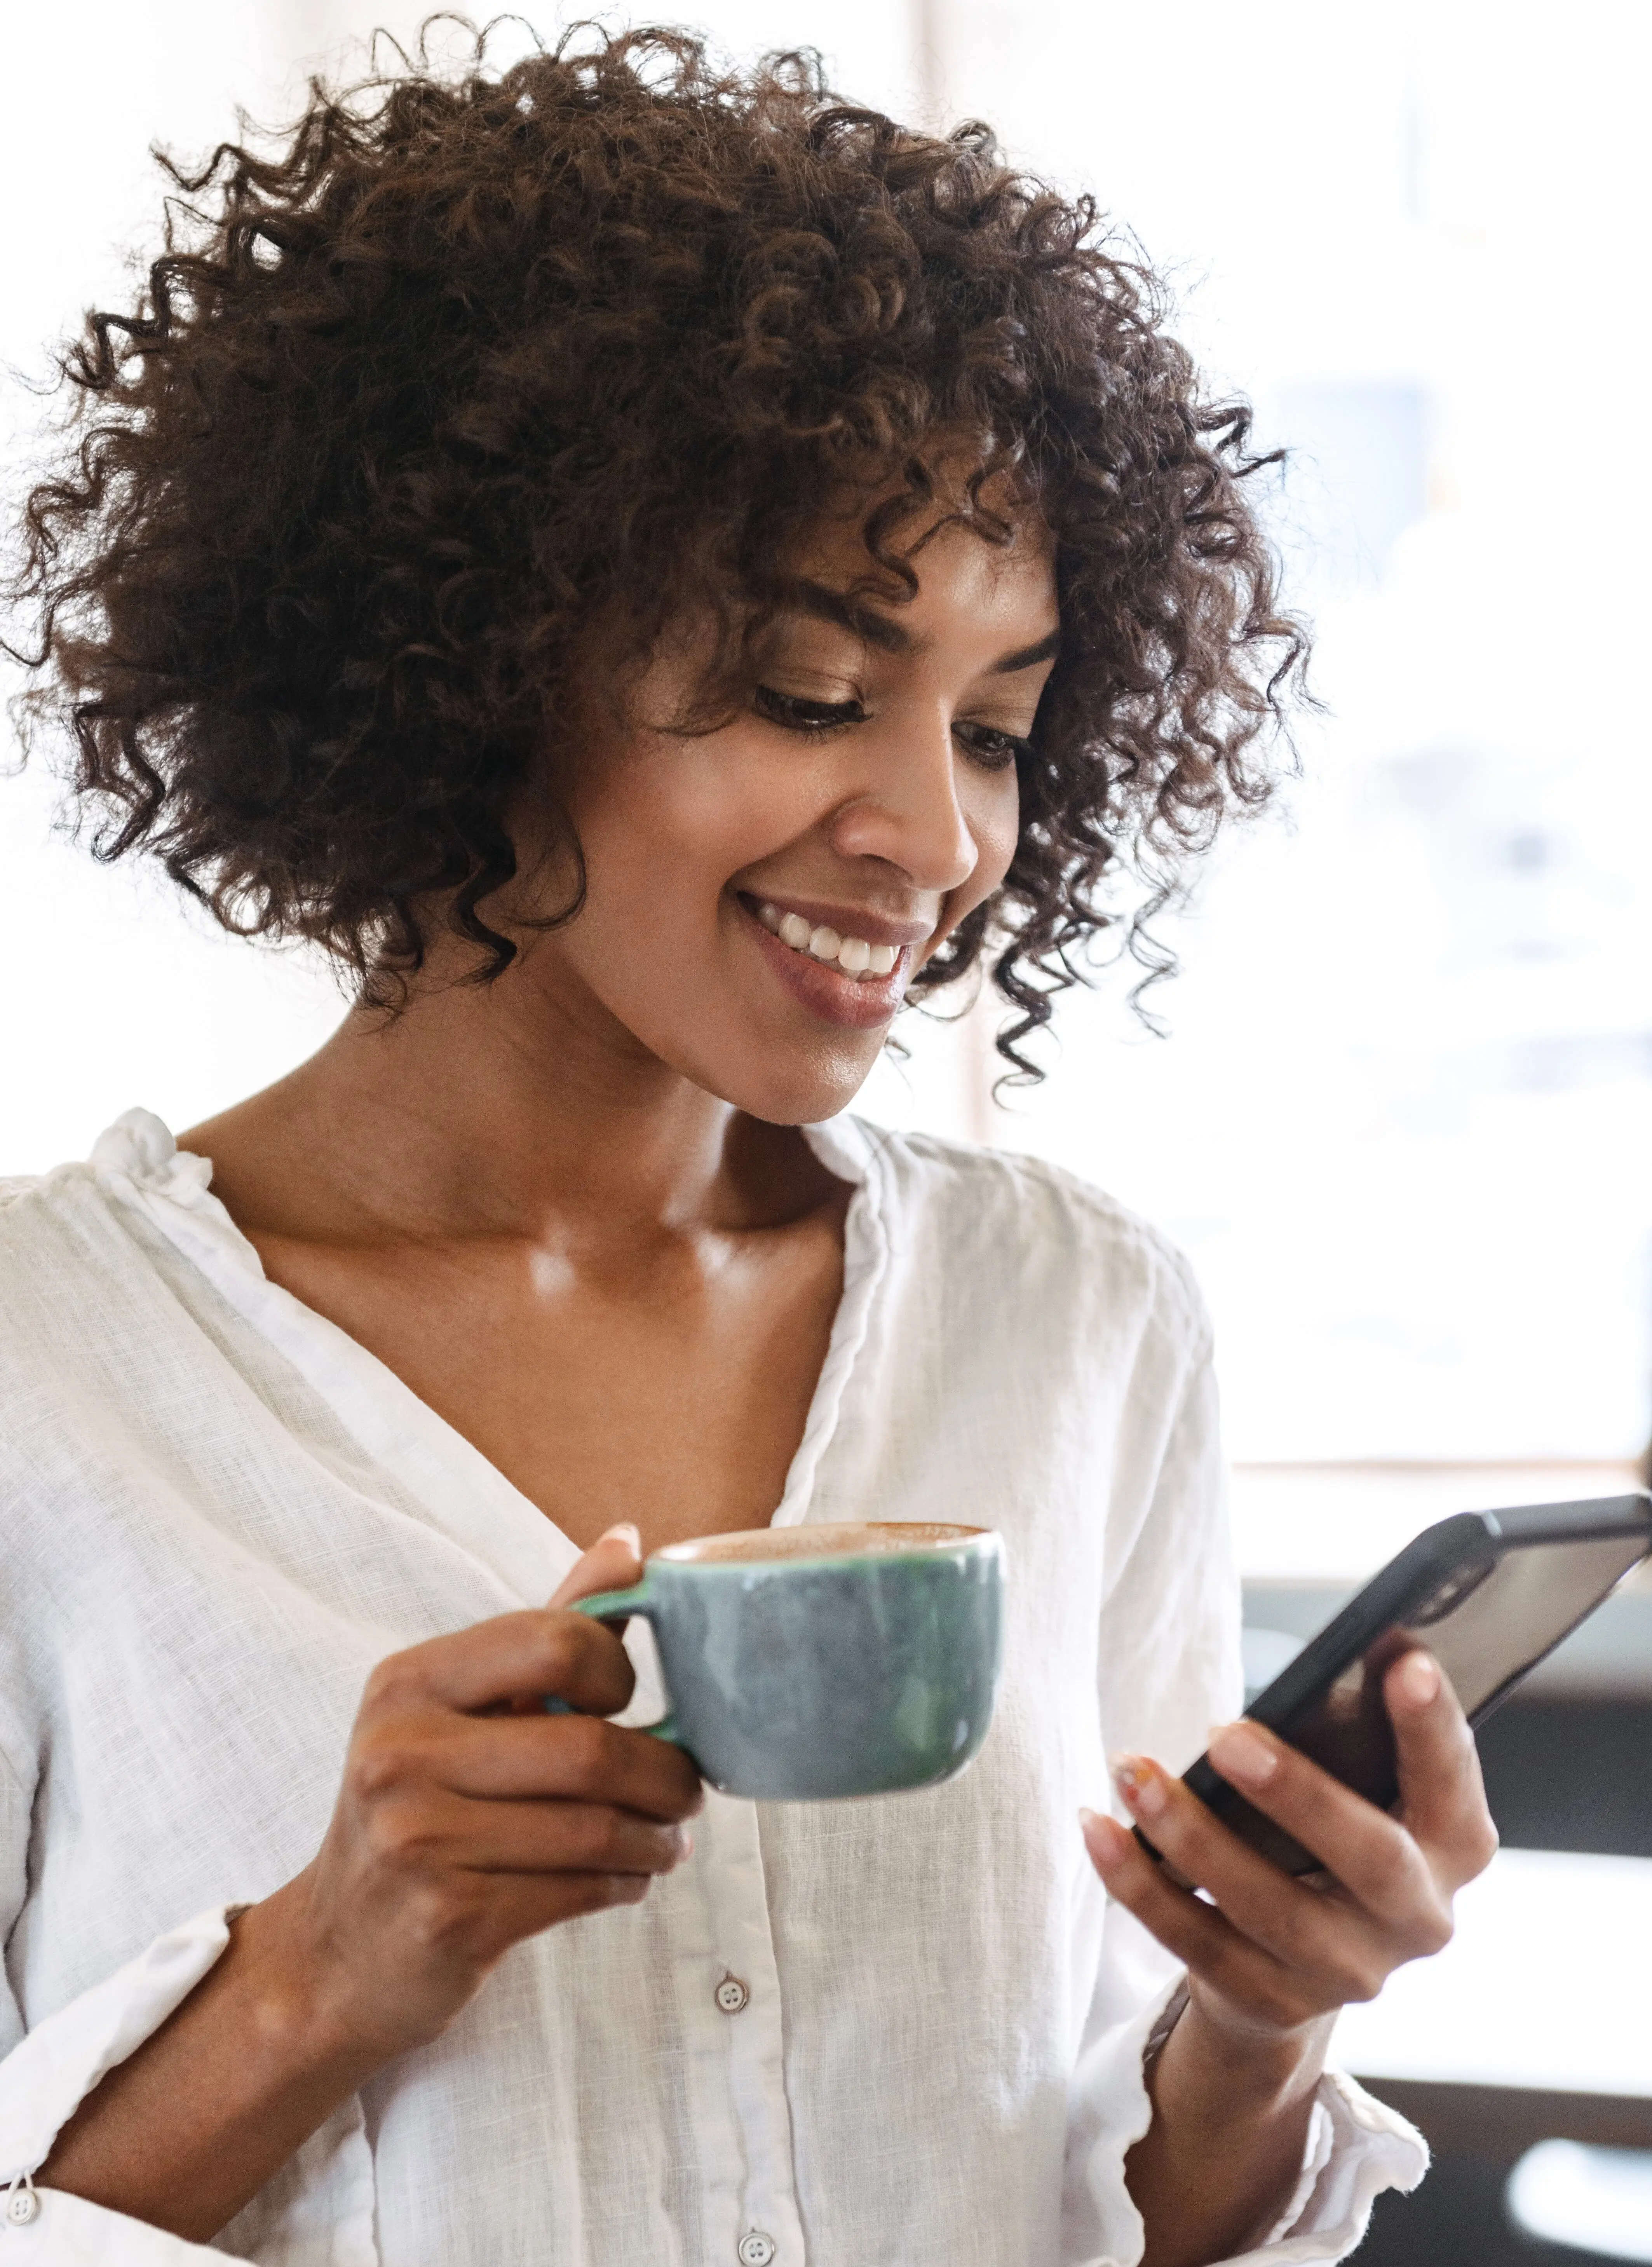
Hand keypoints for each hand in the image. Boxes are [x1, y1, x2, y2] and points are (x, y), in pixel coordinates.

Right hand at [255, 1522, 703, 2063]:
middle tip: (686, 1791)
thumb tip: (628, 1541)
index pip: (557, 1641)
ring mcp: (417, 1839)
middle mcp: (401, 1752)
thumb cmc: (423, 1809)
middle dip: (665, 1775)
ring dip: (655, 1838)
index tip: (631, 1702)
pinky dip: (625, 1884)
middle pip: (590, 1749)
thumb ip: (550, 1626)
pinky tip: (626, 1877)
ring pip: (595, 1828)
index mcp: (410, 1682)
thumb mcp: (465, 1708)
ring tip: (665, 1840)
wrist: (338, 1950)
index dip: (619, 1673)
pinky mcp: (447, 1917)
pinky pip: (579, 1890)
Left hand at [1084, 1647, 1498, 2052]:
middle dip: (1297, 1793)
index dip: (1433, 1727)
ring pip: (1268, 1907)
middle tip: (1224, 1734)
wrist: (1298, 1960)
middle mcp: (1418, 1919)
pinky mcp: (1273, 2001)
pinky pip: (1195, 1943)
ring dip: (1192, 1835)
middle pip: (1369, 1858)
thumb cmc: (1331, 1831)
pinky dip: (1140, 1884)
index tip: (1406, 1661)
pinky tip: (1099, 1827)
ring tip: (1131, 1770)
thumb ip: (1360, 1734)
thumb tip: (1358, 1646)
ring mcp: (1349, 1972)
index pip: (1451, 1781)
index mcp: (1453, 1847)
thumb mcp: (1362, 1786)